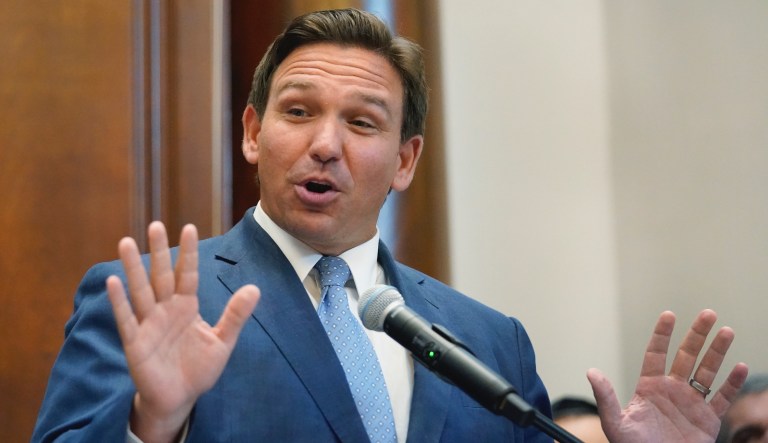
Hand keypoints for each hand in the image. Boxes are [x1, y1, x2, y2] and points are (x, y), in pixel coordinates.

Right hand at [106, 222, 259, 442]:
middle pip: (161, 275)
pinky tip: (114, 282)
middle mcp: (165, 310)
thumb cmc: (199, 368)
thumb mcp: (223, 341)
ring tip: (126, 242)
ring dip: (133, 268)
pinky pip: (127, 319)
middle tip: (156, 225)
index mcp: (187, 306)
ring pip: (140, 291)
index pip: (188, 274)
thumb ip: (236, 315)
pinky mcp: (135, 343)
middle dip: (159, 251)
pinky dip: (119, 302)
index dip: (189, 253)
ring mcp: (148, 324)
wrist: (180, 398)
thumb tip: (255, 288)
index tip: (189, 227)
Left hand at [588, 309, 748, 442]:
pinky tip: (740, 367)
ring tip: (727, 331)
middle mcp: (672, 390)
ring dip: (717, 352)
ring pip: (707, 371)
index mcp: (649, 387)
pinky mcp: (708, 420)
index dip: (662, 334)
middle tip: (708, 314)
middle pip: (687, 356)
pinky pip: (722, 398)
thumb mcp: (615, 423)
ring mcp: (691, 403)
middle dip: (697, 335)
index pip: (656, 354)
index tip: (669, 314)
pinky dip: (733, 383)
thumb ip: (606, 397)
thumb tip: (591, 372)